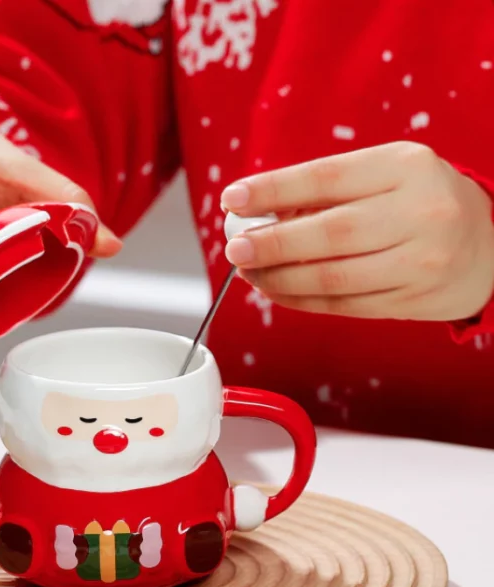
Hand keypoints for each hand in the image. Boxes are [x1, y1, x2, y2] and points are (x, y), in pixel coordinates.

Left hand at [221, 142, 493, 322]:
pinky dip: (301, 299)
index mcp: (405, 167)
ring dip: (279, 278)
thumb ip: (325, 192)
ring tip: (249, 272)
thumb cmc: (416, 202)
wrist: (486, 245)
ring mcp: (420, 261)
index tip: (233, 199)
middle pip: (329, 233)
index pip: (325, 177)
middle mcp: (419, 212)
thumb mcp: (383, 176)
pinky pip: (343, 304)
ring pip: (333, 277)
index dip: (273, 190)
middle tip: (234, 248)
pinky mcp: (413, 300)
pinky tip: (276, 290)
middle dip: (271, 243)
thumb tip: (255, 214)